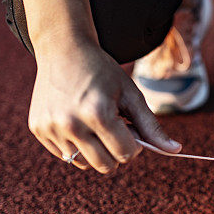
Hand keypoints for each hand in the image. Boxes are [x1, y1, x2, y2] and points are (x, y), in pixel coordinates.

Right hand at [27, 34, 180, 173]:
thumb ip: (151, 125)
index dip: (134, 144)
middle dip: (115, 152)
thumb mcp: (130, 94)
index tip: (130, 127)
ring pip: (83, 163)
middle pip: (105, 165)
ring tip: (93, 123)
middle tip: (114, 128)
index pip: (126, 153)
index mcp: (98, 113)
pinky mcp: (38, 129)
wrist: (63, 48)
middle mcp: (70, 123)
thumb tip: (175, 150)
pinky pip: (64, 154)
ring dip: (94, 150)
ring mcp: (50, 128)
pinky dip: (75, 145)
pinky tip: (75, 119)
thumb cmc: (102, 72)